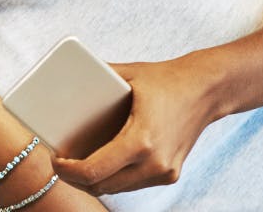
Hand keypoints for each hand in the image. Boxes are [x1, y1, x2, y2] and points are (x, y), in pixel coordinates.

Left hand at [53, 57, 225, 194]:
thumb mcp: (129, 74)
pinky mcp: (170, 174)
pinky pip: (133, 184)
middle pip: (101, 186)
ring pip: (116, 188)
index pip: (93, 171)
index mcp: (141, 140)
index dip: (67, 171)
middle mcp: (155, 163)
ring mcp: (164, 172)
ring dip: (95, 181)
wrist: (207, 90)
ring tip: (77, 165)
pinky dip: (115, 177)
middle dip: (76, 179)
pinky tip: (104, 164)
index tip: (55, 160)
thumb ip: (98, 75)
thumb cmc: (167, 80)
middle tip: (61, 163)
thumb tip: (67, 75)